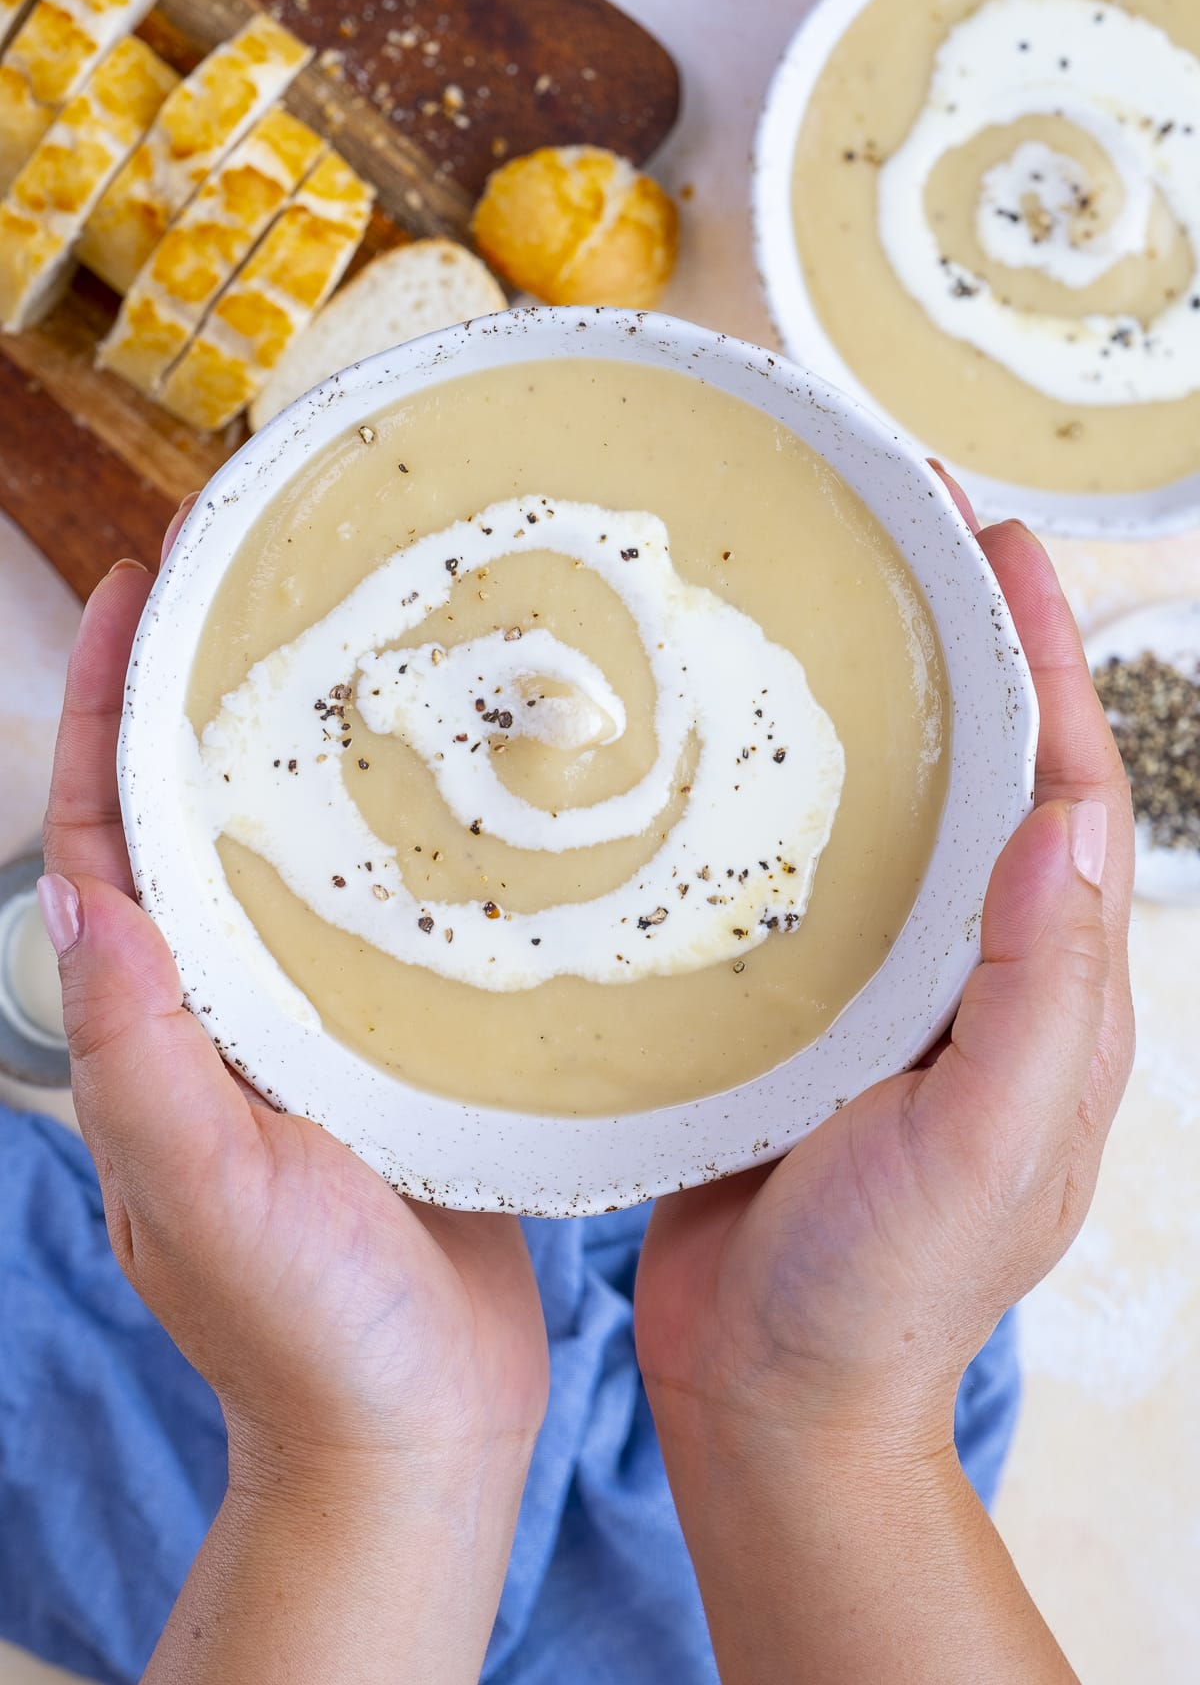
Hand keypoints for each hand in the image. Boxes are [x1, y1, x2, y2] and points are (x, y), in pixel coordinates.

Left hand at [40, 503, 548, 1681]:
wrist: (416, 1427)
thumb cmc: (298, 1332)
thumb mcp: (207, 1194)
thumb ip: (143, 1058)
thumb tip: (86, 899)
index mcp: (159, 1022)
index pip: (109, 830)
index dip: (106, 704)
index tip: (138, 587)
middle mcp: (231, 1003)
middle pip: (208, 812)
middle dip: (220, 690)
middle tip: (272, 573)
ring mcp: (323, 1020)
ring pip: (312, 849)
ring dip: (328, 746)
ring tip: (386, 637)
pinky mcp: (412, 1044)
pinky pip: (408, 916)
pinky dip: (425, 837)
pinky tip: (488, 781)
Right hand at [634, 483, 1131, 1682]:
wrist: (770, 1397)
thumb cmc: (885, 1292)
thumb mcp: (982, 1146)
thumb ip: (1036, 994)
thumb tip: (1074, 818)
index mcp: (1042, 992)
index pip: (1063, 791)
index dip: (1038, 661)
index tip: (995, 544)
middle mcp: (967, 974)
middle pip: (974, 778)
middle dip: (951, 650)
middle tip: (892, 533)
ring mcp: (873, 993)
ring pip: (878, 818)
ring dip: (855, 711)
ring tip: (796, 607)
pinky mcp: (780, 1016)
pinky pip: (783, 886)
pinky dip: (760, 805)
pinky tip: (700, 757)